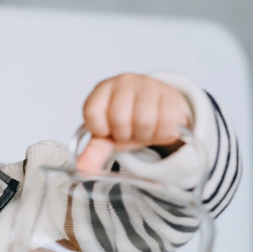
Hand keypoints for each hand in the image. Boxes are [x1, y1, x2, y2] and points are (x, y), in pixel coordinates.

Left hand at [77, 73, 191, 172]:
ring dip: (145, 135)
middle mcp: (123, 82)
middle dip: (126, 135)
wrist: (160, 109)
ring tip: (145, 130)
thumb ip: (94, 151)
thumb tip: (82, 169)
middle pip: (119, 119)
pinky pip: (166, 122)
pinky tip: (159, 127)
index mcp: (102, 90)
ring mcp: (148, 85)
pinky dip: (163, 134)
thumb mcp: (109, 136)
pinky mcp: (170, 94)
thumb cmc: (130, 121)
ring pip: (144, 121)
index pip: (92, 114)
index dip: (102, 130)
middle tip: (130, 131)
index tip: (109, 130)